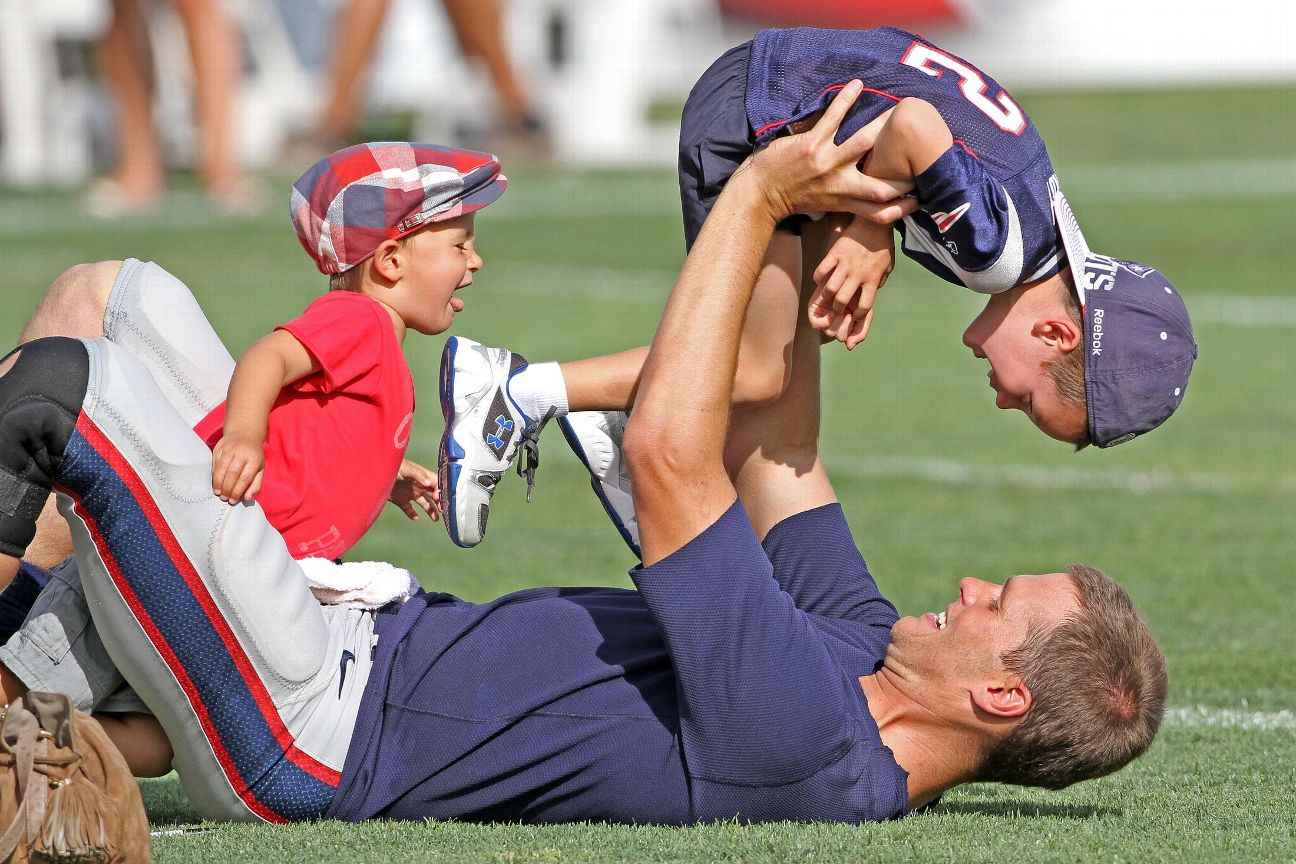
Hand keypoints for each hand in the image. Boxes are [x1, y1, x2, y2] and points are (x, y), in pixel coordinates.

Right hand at [211, 433, 264, 503]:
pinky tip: (215, 482)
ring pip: (222, 467)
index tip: (233, 500)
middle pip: (232, 473)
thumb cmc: (253, 455)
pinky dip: (214, 474)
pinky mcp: (219, 447)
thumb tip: (247, 498)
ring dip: (218, 482)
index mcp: (254, 459)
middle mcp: (242, 452)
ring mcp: (229, 448)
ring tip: (218, 492)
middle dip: (227, 488)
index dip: (238, 491)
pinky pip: (215, 462)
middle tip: (224, 498)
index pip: (245, 478)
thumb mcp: (260, 468)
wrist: (244, 434)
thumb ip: (255, 484)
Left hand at [389, 459, 440, 521]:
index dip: (441, 490)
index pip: (436, 483)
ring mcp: (409, 493)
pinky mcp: (400, 500)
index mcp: (421, 476)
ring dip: (431, 510)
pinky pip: (409, 509)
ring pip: (424, 503)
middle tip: (443, 510)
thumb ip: (417, 474)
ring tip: (435, 519)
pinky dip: (413, 514)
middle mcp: (418, 485)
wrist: (372, 473)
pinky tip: (416, 518)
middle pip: (433, 494)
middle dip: (440, 502)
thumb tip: (429, 483)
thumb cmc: (390, 466)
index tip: (439, 498)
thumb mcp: (404, 467)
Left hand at [748, 80, 919, 224]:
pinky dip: (847, 98)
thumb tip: (876, 197)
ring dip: (882, 124)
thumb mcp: (826, 206)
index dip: (903, 208)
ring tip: (898, 109)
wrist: (759, 193)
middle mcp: (840, 185)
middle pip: (881, 182)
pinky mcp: (811, 144)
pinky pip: (833, 117)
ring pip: (863, 141)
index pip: (880, 213)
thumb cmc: (792, 198)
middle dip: (903, 167)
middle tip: (918, 143)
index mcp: (844, 202)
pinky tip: (857, 84)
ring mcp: (827, 162)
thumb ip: (850, 201)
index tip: (921, 197)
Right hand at [808, 215, 896, 348]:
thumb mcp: (888, 266)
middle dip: (837, 309)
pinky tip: (821, 278)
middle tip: (836, 307)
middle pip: (842, 301)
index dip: (859, 315)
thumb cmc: (882, 245)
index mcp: (872, 278)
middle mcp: (858, 273)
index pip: (865, 306)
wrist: (873, 221)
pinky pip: (820, 271)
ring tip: (827, 294)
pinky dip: (818, 278)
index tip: (855, 314)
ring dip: (826, 296)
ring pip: (829, 289)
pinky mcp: (834, 253)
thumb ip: (879, 281)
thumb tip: (872, 292)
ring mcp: (845, 263)